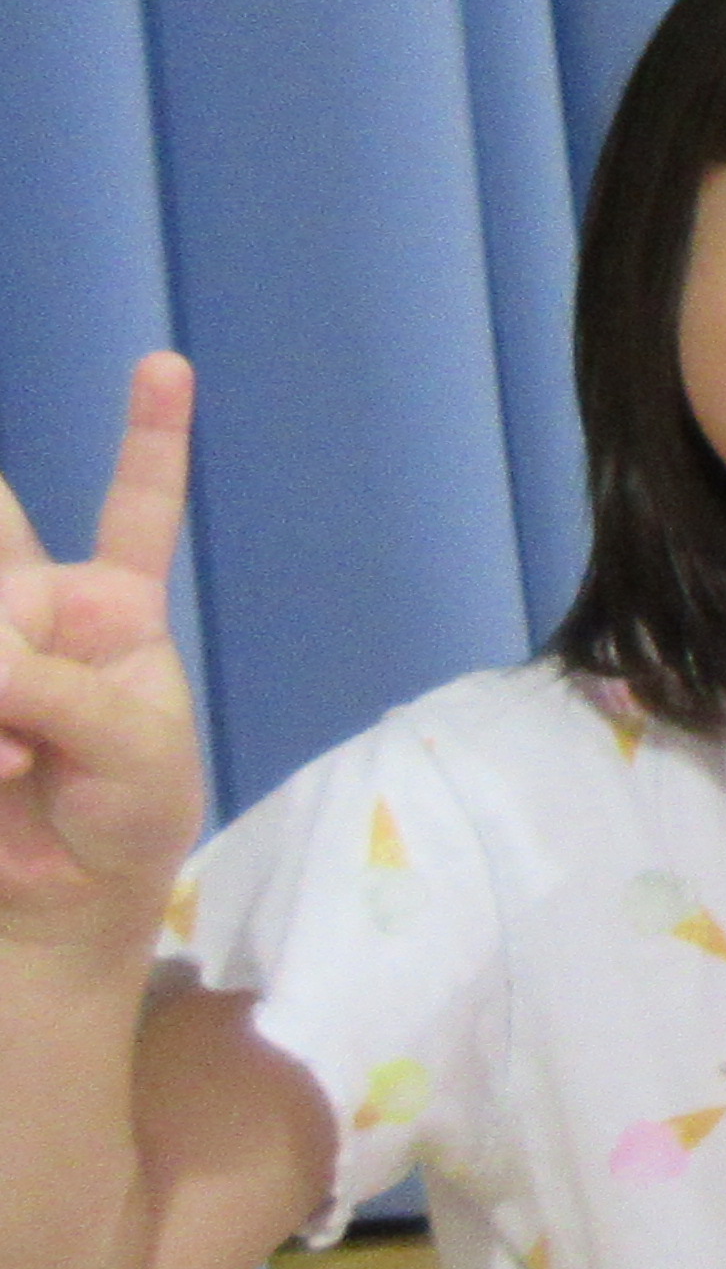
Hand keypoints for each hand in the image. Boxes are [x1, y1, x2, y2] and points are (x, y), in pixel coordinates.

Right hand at [0, 355, 205, 955]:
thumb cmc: (124, 822)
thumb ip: (61, 692)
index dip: (150, 436)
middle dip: (8, 612)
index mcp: (113, 610)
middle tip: (21, 710)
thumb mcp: (132, 757)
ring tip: (14, 767)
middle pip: (6, 549)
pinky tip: (1, 773)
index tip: (166, 363)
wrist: (61, 905)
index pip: (134, 509)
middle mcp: (35, 609)